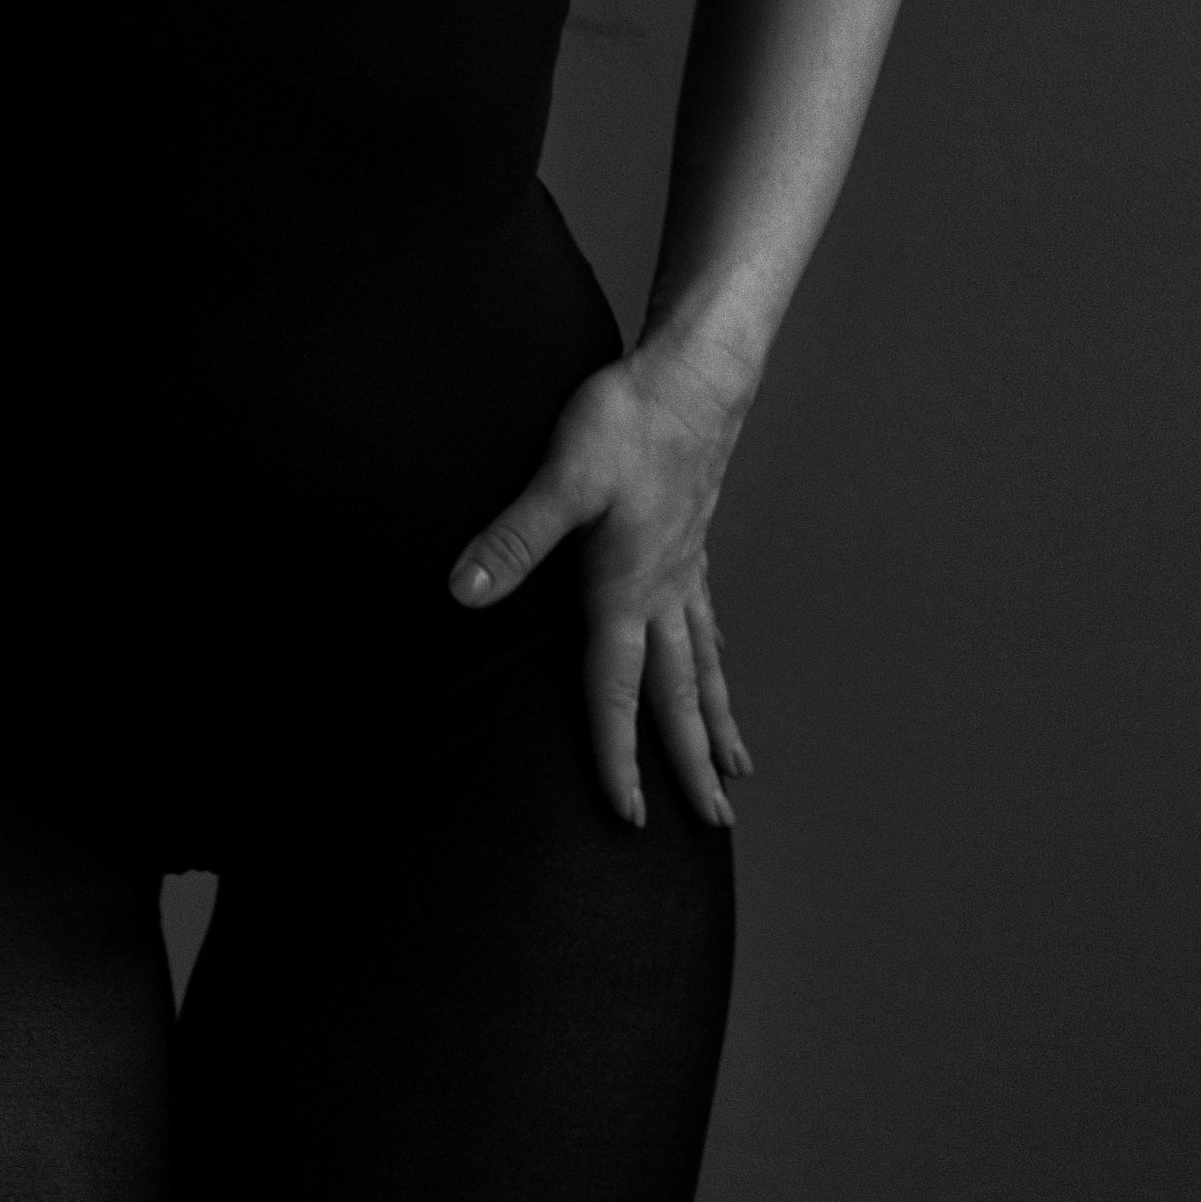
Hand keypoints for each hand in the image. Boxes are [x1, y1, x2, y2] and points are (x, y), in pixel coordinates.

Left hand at [447, 341, 756, 829]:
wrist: (693, 374)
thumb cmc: (628, 420)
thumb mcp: (562, 475)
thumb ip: (514, 537)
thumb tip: (463, 592)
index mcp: (627, 590)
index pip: (618, 693)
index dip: (618, 758)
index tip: (627, 819)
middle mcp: (663, 591)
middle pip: (679, 696)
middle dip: (691, 763)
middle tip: (714, 828)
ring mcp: (684, 568)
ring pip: (704, 663)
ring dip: (715, 720)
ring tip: (738, 770)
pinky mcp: (690, 540)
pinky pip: (707, 621)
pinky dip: (716, 659)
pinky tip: (718, 665)